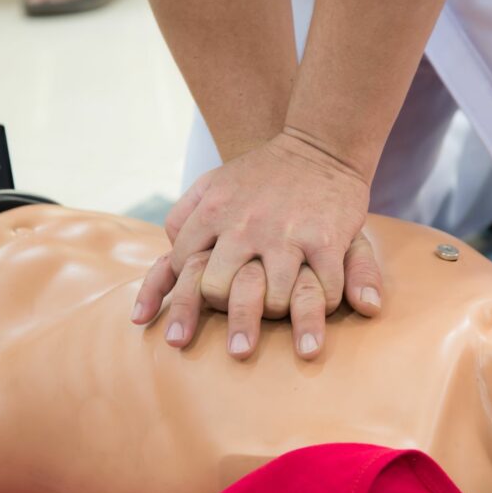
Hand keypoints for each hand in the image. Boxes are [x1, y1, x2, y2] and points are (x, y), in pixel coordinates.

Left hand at [131, 130, 382, 358]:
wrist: (319, 145)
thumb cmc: (261, 173)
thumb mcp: (213, 182)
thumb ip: (183, 215)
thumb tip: (166, 256)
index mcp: (212, 212)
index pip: (183, 267)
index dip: (185, 299)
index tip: (188, 326)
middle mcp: (244, 225)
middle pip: (219, 291)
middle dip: (227, 319)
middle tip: (237, 347)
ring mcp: (286, 234)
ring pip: (273, 300)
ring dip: (280, 320)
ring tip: (290, 342)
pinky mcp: (325, 239)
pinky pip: (323, 288)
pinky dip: (324, 306)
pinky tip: (325, 311)